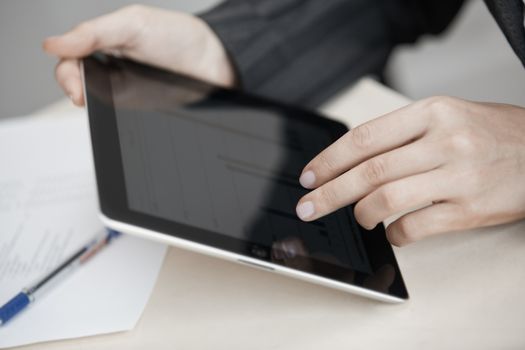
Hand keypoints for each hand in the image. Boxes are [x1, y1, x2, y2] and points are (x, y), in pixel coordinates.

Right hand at [43, 5, 234, 105]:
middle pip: (80, 83)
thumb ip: (94, 33)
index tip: (74, 86)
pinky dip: (115, 117)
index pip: (71, 60)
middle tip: (84, 97)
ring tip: (101, 104)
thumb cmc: (181, 37)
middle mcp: (114, 69)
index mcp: (107, 44)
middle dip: (75, 90)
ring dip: (94, 105)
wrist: (217, 63)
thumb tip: (53, 45)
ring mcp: (127, 91)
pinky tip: (119, 114)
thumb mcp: (134, 24)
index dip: (66, 74)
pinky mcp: (142, 110)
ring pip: (98, 102)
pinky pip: (120, 117)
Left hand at [296, 96, 524, 245]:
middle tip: (308, 206)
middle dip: (329, 193)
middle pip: (368, 171)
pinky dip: (394, 234)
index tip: (309, 176)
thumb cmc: (490, 133)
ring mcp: (457, 176)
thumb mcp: (445, 116)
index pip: (364, 137)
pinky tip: (392, 232)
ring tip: (357, 218)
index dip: (329, 160)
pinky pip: (415, 227)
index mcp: (431, 112)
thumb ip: (400, 134)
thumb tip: (350, 161)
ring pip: (386, 200)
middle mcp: (443, 141)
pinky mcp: (470, 210)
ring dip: (360, 214)